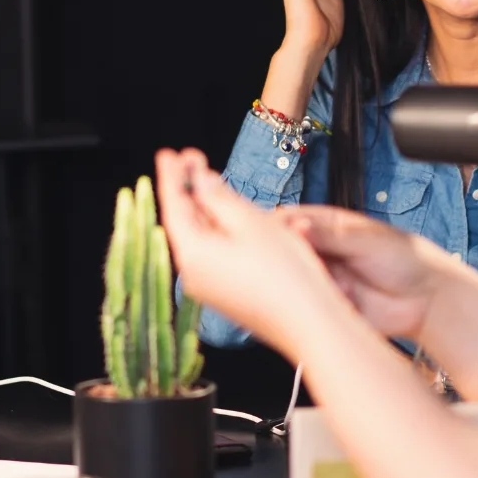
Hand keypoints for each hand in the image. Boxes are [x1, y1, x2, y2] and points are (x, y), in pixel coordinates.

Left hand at [154, 148, 346, 353]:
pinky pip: (212, 254)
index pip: (173, 205)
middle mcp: (193, 273)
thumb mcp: (252, 223)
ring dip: (203, 208)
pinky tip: (227, 216)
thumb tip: (201, 182)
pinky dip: (215, 230)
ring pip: (199, 238)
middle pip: (184, 222)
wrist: (310, 325)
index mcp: (193, 253)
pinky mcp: (226, 295)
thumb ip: (220, 198)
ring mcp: (208, 287)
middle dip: (188, 188)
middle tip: (192, 158)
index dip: (171, 176)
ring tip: (209, 181)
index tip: (168, 153)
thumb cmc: (285, 273)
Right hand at [279, 205, 451, 341]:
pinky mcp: (328, 306)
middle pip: (285, 253)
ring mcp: (323, 279)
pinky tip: (343, 301)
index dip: (275, 229)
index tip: (270, 237)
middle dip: (287, 261)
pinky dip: (319, 305)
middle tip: (304, 265)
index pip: (288, 221)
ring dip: (307, 285)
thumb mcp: (364, 240)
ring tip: (334, 284)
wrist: (428, 299)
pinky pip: (310, 307)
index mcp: (326, 226)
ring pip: (295, 282)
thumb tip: (295, 226)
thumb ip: (328, 234)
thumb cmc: (404, 259)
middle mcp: (320, 252)